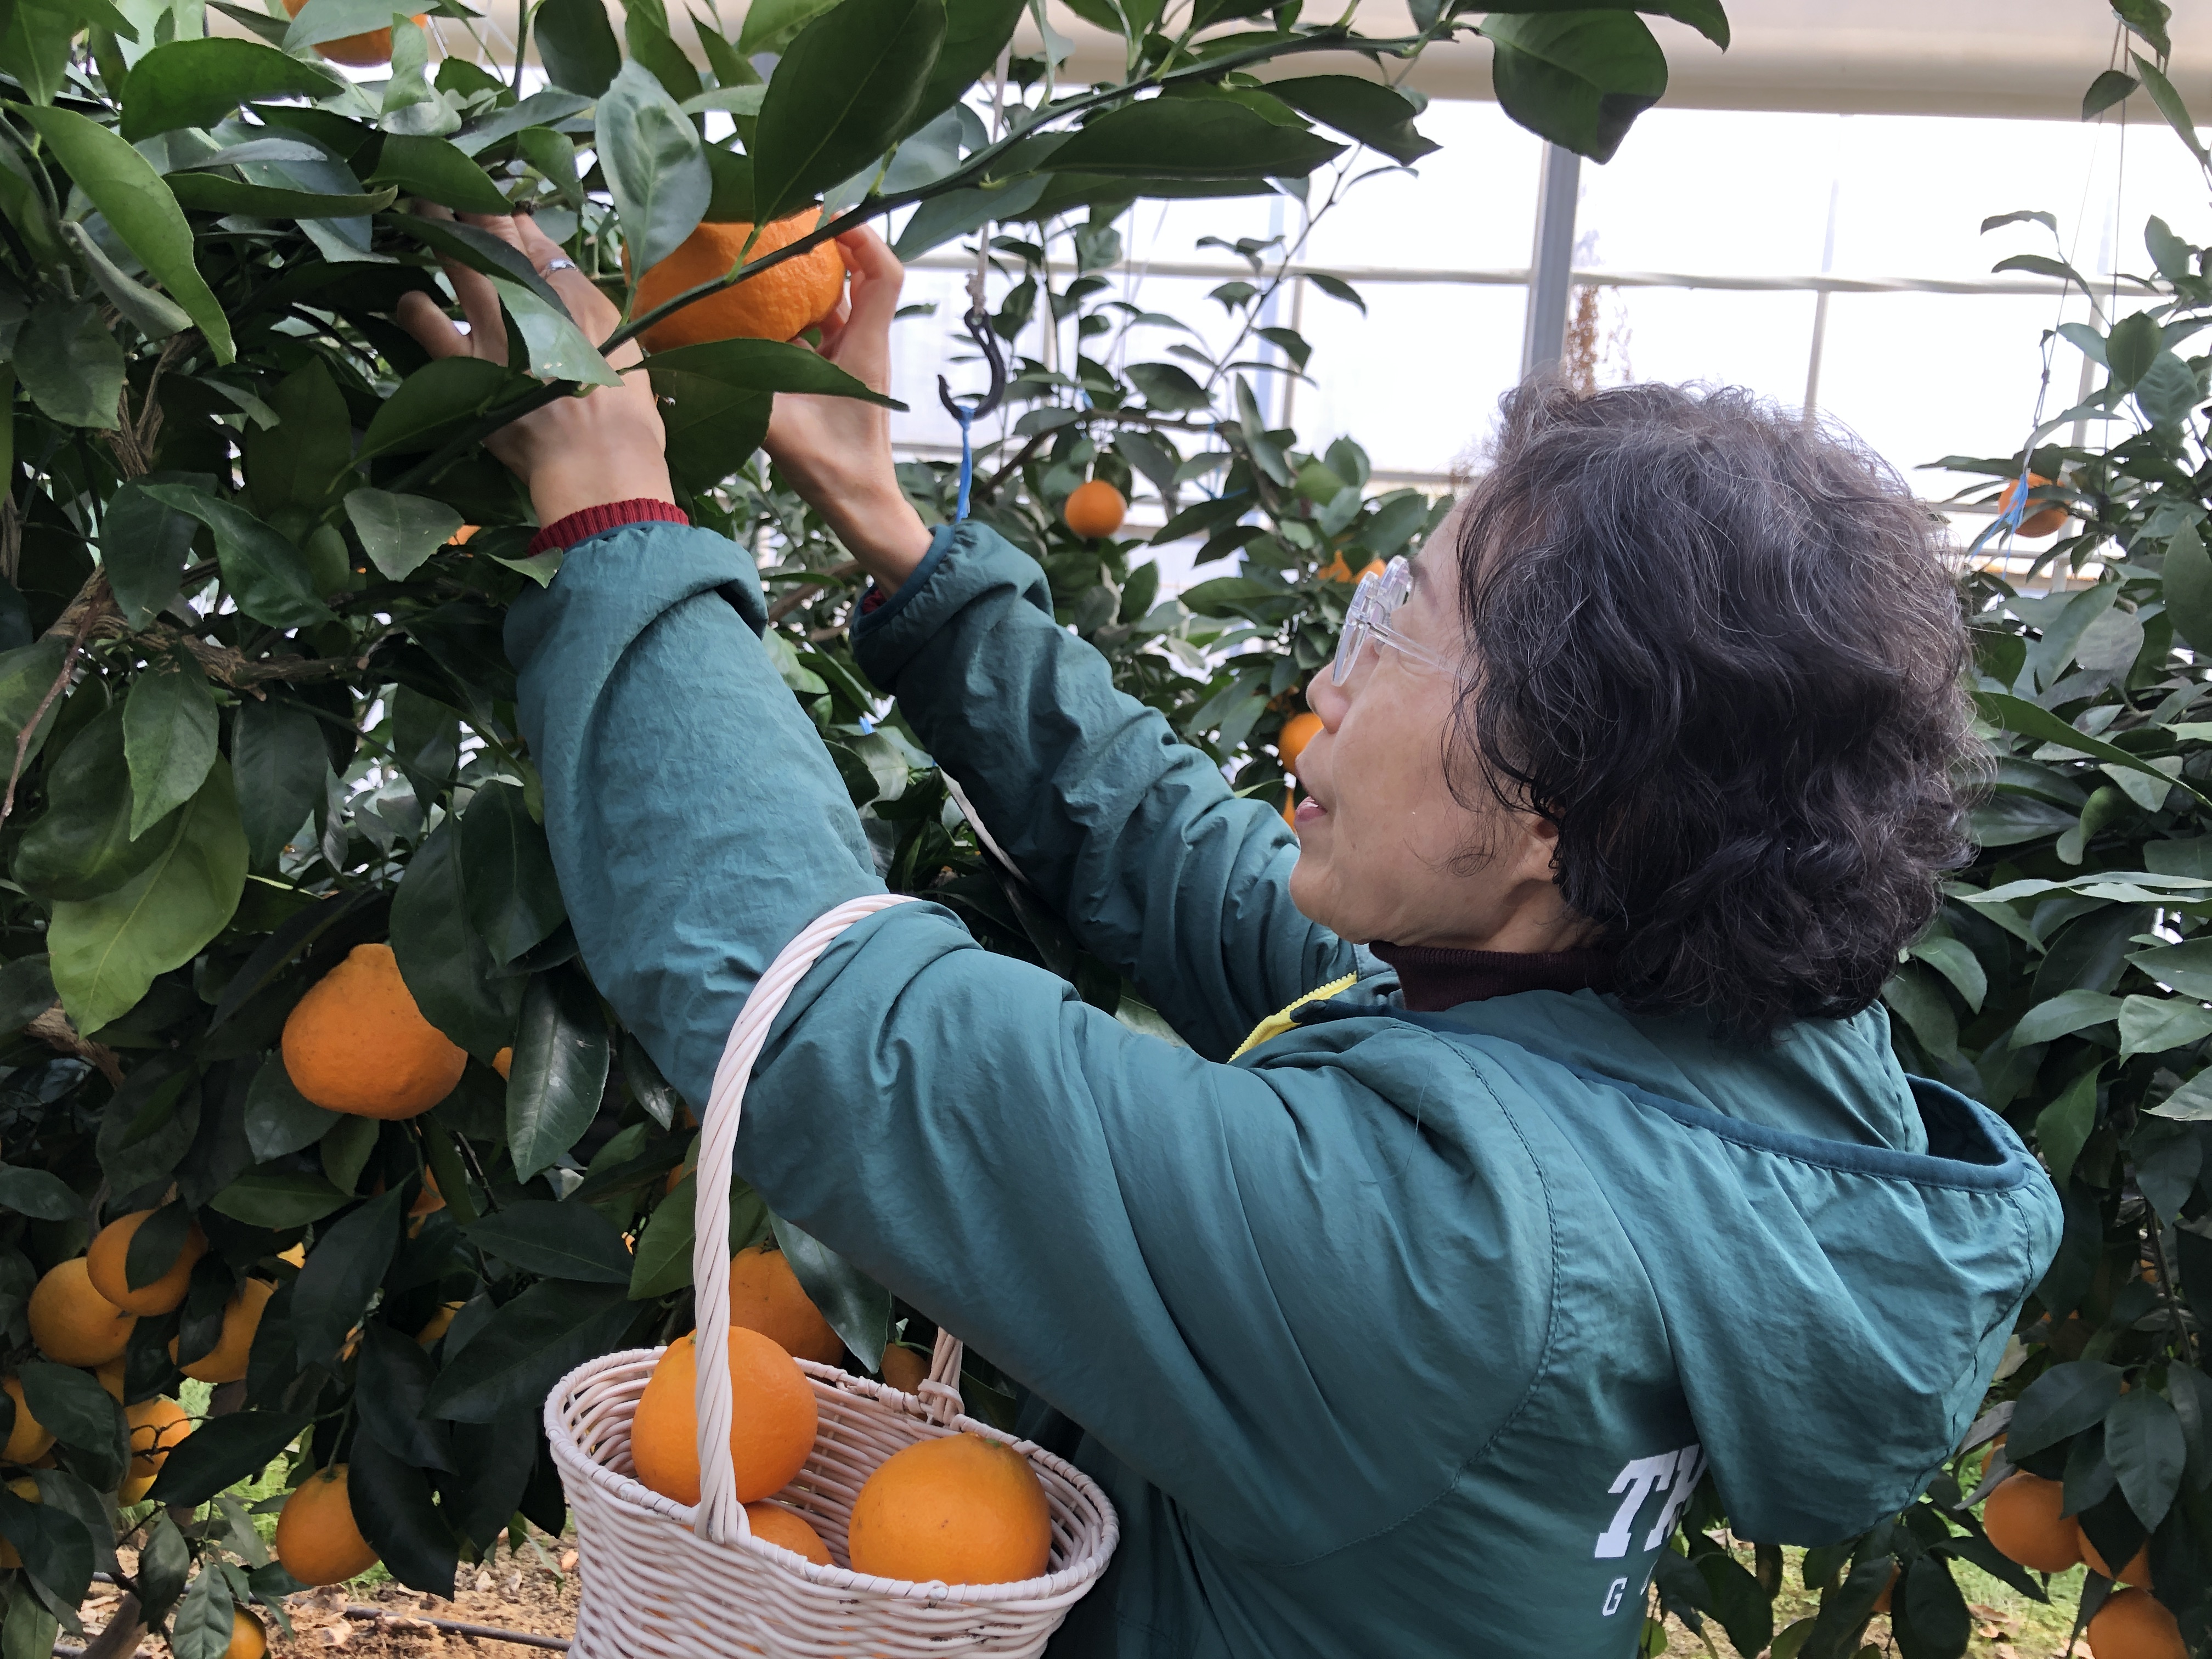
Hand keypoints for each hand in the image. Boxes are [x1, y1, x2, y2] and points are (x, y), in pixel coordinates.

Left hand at [394, 207, 672, 527]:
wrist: (601, 468)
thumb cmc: (627, 423)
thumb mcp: (626, 355)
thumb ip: (593, 314)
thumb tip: (565, 283)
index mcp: (579, 299)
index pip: (539, 243)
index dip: (514, 219)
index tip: (500, 204)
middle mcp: (535, 303)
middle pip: (495, 236)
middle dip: (469, 201)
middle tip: (446, 178)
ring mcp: (496, 331)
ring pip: (457, 261)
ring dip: (436, 229)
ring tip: (418, 208)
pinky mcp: (466, 368)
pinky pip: (426, 324)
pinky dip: (414, 307)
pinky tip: (409, 299)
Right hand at [765, 227, 933, 586]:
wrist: (861, 509)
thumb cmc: (835, 471)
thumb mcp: (781, 427)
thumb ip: (737, 389)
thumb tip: (683, 355)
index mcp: (864, 348)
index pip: (884, 273)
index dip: (863, 236)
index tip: (825, 218)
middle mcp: (864, 348)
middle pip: (860, 280)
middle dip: (827, 249)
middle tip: (784, 228)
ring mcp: (852, 363)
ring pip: (837, 308)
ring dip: (807, 284)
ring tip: (762, 262)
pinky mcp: (838, 380)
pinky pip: (819, 335)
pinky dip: (794, 320)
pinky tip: (754, 319)